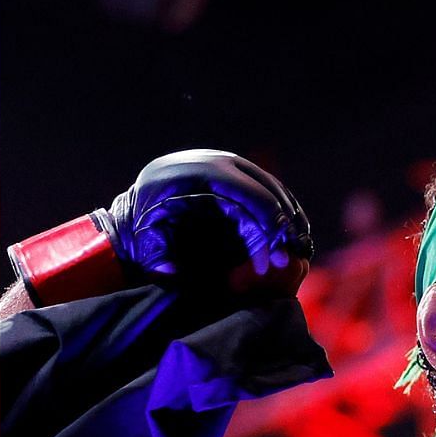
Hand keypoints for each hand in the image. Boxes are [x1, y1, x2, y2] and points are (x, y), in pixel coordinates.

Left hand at [102, 150, 312, 296]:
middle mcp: (218, 162)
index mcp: (199, 174)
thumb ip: (158, 259)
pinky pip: (265, 188)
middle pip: (265, 191)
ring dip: (288, 219)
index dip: (266, 230)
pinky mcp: (234, 171)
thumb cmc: (142, 228)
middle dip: (282, 227)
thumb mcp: (145, 243)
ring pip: (270, 188)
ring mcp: (228, 163)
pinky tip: (288, 237)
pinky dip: (280, 211)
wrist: (137, 202)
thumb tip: (173, 274)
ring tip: (298, 252)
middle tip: (292, 260)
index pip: (248, 196)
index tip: (273, 262)